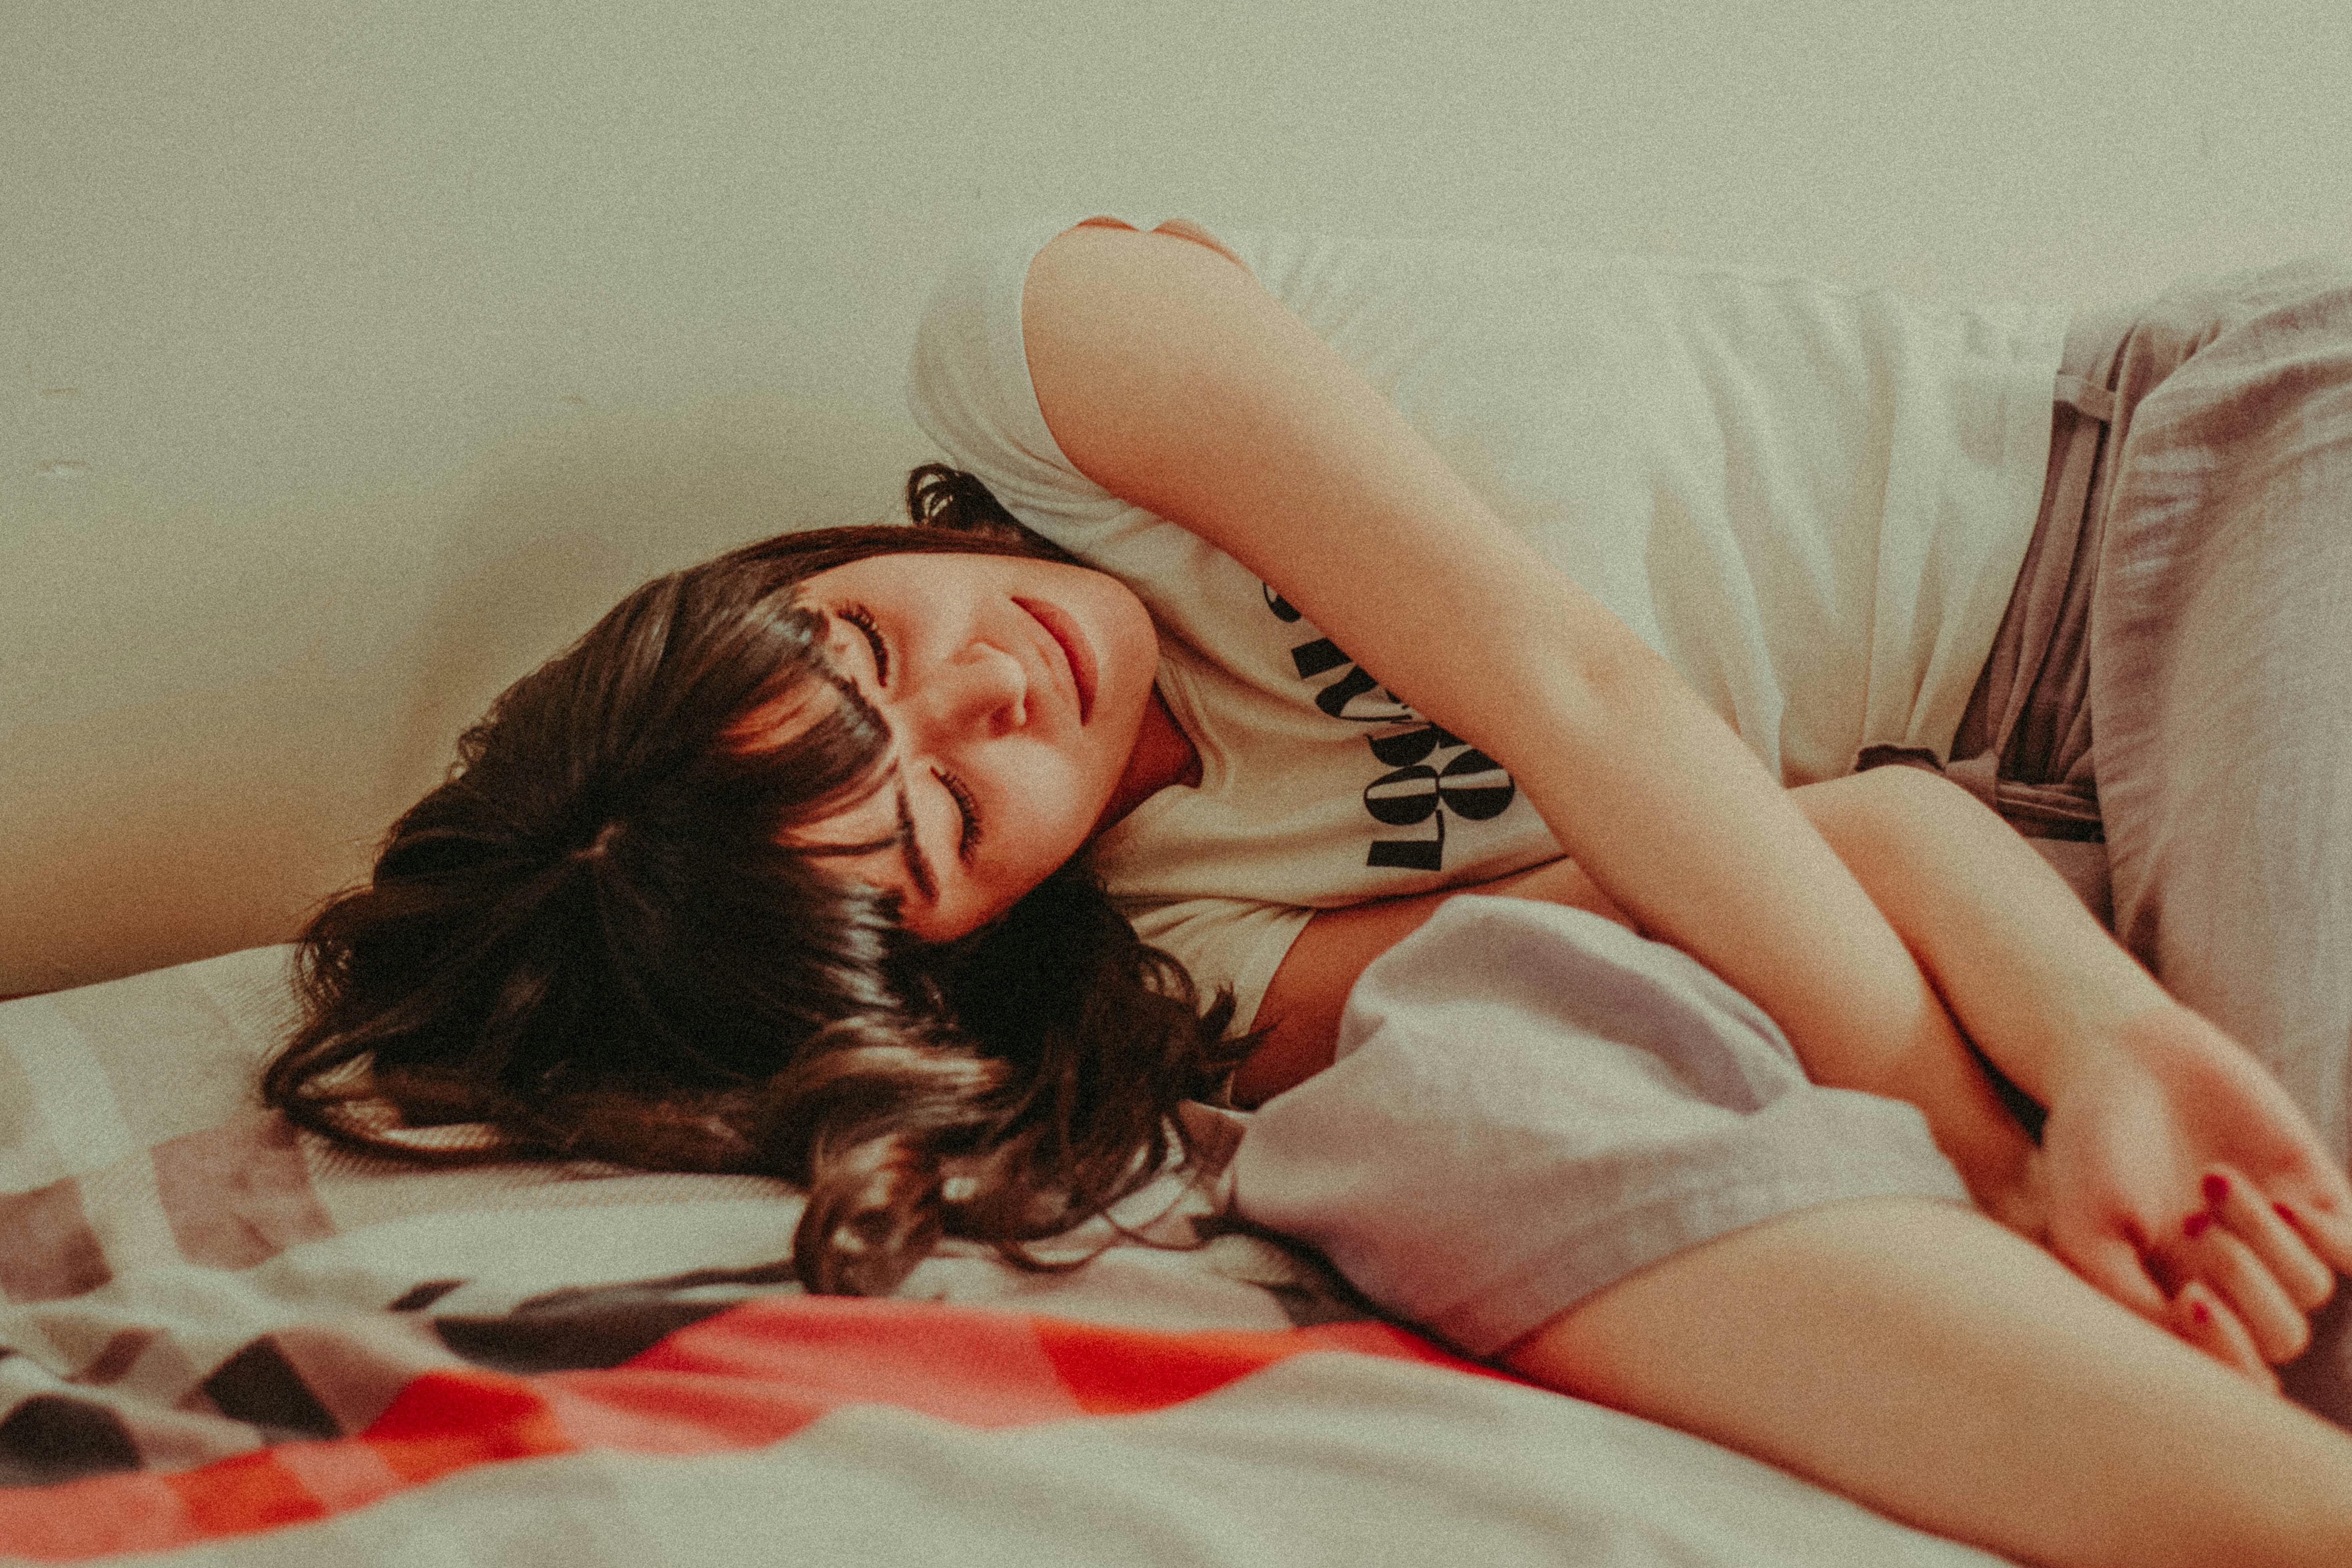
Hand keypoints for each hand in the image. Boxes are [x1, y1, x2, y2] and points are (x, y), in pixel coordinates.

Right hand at [2034, 1005, 2351, 1387]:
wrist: (2120, 1055)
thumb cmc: (2089, 1146)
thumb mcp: (2086, 1233)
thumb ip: (2133, 1306)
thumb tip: (2192, 1366)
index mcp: (2177, 1300)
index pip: (2232, 1371)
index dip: (2225, 1355)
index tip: (2190, 1301)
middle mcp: (2233, 1279)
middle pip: (2281, 1336)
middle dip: (2242, 1285)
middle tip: (2191, 1225)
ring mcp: (2277, 1237)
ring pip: (2310, 1287)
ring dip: (2264, 1239)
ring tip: (2213, 1181)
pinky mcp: (2313, 1192)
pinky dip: (2328, 1237)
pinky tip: (2284, 1200)